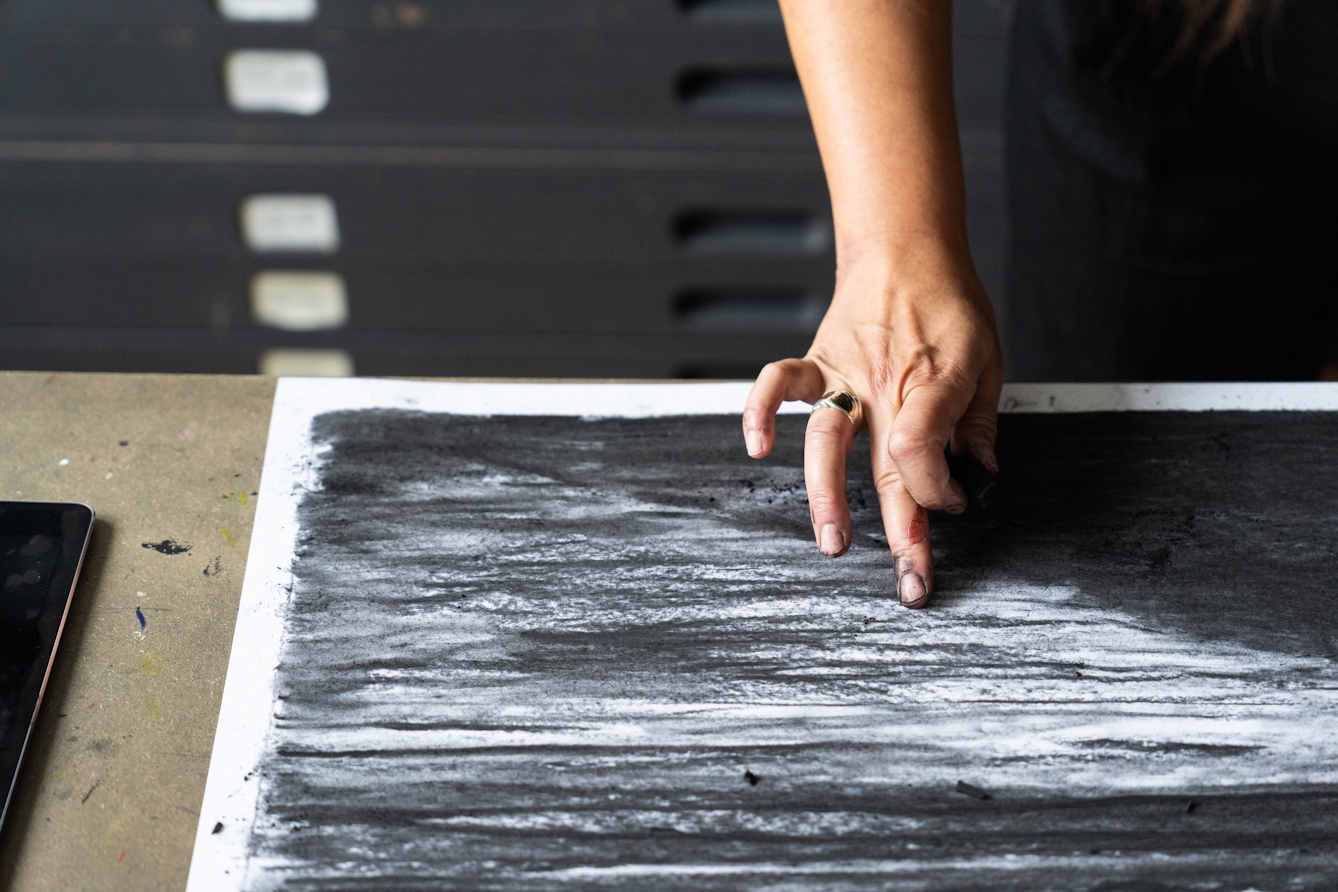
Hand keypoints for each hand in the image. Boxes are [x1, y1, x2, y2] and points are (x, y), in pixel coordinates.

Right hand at [742, 245, 1002, 606]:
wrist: (906, 247)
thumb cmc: (949, 303)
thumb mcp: (988, 358)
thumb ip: (981, 421)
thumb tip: (981, 477)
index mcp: (936, 383)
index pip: (927, 452)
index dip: (940, 492)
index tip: (950, 506)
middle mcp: (886, 383)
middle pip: (890, 465)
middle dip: (902, 531)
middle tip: (910, 582)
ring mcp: (846, 374)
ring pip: (828, 439)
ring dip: (827, 494)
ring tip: (833, 543)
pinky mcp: (818, 363)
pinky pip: (780, 384)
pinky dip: (761, 411)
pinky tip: (757, 447)